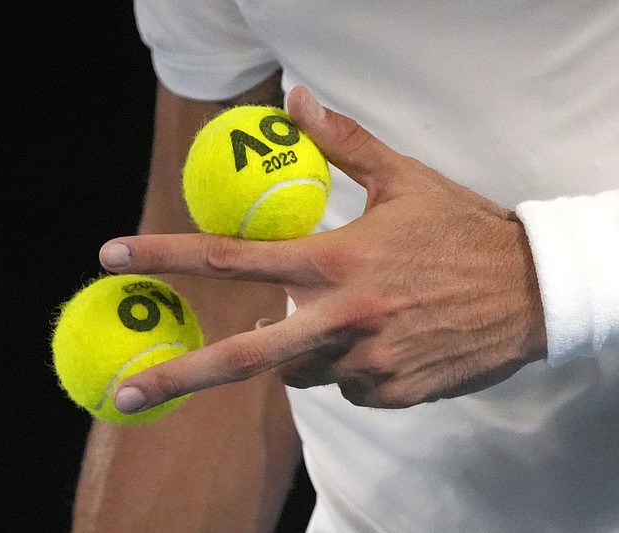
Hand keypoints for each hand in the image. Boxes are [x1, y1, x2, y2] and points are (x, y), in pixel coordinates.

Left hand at [101, 86, 546, 411]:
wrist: (537, 293)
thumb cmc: (463, 231)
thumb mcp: (404, 179)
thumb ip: (342, 143)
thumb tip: (294, 101)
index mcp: (336, 261)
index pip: (233, 258)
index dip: (167, 254)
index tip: (114, 256)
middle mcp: (343, 318)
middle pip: (244, 355)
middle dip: (178, 377)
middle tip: (125, 392)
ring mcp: (366, 364)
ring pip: (300, 371)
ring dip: (302, 348)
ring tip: (352, 315)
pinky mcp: (391, 395)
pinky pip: (345, 386)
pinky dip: (347, 365)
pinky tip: (389, 337)